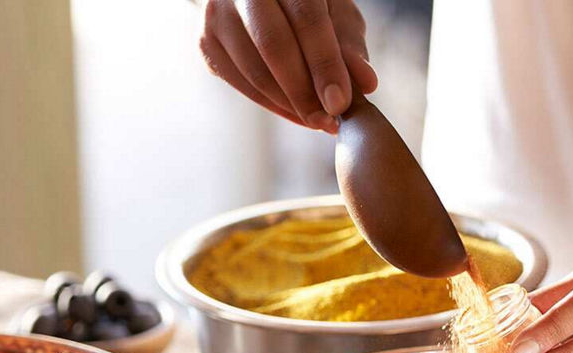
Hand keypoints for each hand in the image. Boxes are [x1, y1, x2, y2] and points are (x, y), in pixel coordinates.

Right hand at [197, 0, 378, 132]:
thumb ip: (350, 47)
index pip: (306, 18)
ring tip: (317, 120)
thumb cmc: (307, 7)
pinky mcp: (206, 43)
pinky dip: (271, 105)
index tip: (340, 102)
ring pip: (253, 70)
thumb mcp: (336, 15)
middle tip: (327, 120)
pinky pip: (240, 84)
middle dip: (304, 91)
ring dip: (289, 104)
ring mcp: (218, 15)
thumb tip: (366, 83)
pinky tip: (295, 113)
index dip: (325, 63)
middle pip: (273, 45)